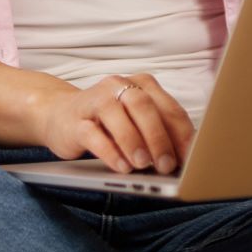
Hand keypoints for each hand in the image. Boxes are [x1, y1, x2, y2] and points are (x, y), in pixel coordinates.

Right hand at [31, 73, 196, 175]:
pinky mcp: (74, 121)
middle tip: (167, 165)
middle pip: (143, 106)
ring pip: (116, 116)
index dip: (181, 134)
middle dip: (158, 137)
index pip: (168, 107)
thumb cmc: (108, 123)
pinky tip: (121, 166)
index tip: (191, 158)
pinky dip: (110, 152)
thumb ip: (160, 132)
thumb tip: (186, 158)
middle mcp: (118, 86)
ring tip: (143, 165)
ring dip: (133, 142)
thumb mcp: (137, 122)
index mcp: (141, 85)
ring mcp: (94, 101)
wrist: (60, 116)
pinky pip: (93, 135)